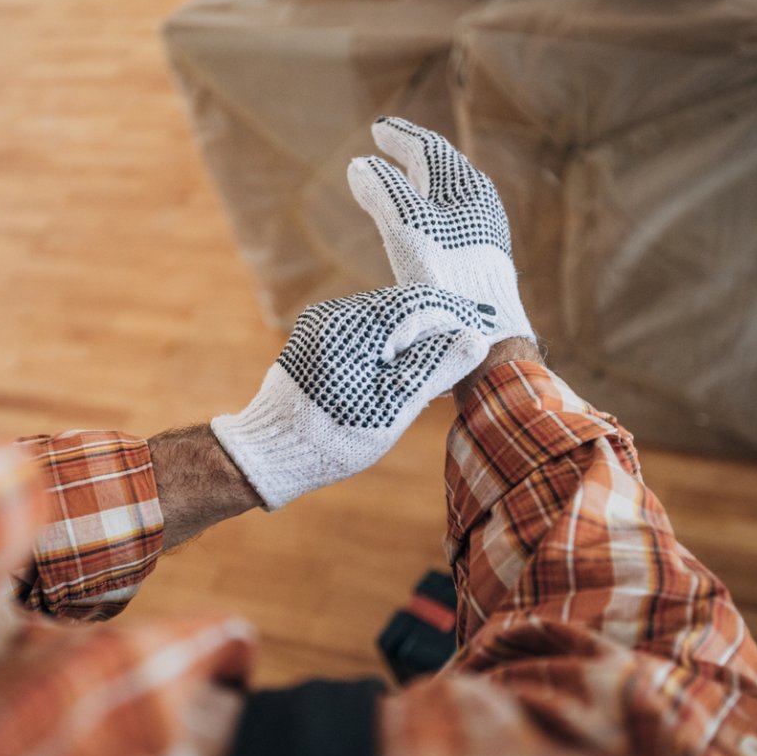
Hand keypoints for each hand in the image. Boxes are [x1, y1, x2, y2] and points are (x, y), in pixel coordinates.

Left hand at [212, 284, 492, 509]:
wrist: (271, 453)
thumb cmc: (334, 435)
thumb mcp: (394, 405)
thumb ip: (436, 367)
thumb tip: (474, 339)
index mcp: (355, 323)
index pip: (420, 302)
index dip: (457, 315)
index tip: (485, 331)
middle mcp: (334, 314)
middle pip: (401, 307)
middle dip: (435, 327)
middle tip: (466, 354)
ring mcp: (321, 325)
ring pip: (383, 320)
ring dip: (412, 339)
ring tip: (438, 369)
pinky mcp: (316, 340)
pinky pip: (363, 333)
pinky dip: (388, 347)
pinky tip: (403, 373)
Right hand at [346, 117, 534, 343]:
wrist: (483, 323)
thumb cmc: (445, 271)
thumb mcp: (406, 224)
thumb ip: (382, 190)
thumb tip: (360, 165)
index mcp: (467, 187)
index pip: (430, 148)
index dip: (401, 136)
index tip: (378, 128)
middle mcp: (479, 202)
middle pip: (441, 168)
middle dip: (411, 154)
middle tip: (387, 142)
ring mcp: (482, 230)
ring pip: (446, 194)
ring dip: (418, 181)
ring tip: (400, 176)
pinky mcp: (478, 256)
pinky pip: (449, 216)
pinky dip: (425, 207)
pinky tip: (419, 222)